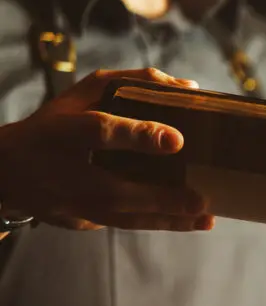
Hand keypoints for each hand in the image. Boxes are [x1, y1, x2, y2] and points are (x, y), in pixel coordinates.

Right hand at [0, 67, 211, 231]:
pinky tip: (186, 221)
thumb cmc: (55, 127)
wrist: (8, 174)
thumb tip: (186, 86)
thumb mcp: (80, 95)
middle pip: (118, 190)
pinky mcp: (83, 221)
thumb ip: (130, 83)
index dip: (136, 135)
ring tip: (205, 220)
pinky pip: (124, 222)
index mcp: (64, 132)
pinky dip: (155, 221)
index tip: (175, 139)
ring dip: (168, 220)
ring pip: (125, 218)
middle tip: (200, 200)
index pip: (99, 131)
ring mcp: (73, 203)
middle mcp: (67, 172)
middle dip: (162, 198)